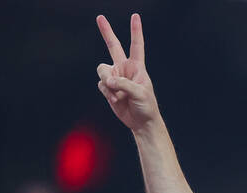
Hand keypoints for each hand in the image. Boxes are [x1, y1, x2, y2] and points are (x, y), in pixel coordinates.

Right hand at [95, 13, 159, 131]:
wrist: (140, 122)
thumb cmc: (146, 106)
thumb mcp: (139, 93)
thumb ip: (123, 84)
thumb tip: (107, 81)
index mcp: (137, 67)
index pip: (136, 45)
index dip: (136, 31)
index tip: (135, 17)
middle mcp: (124, 68)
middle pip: (113, 46)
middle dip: (106, 31)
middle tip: (100, 17)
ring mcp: (115, 77)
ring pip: (102, 70)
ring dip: (108, 84)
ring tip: (119, 95)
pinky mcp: (108, 87)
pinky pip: (101, 85)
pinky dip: (107, 93)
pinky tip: (116, 100)